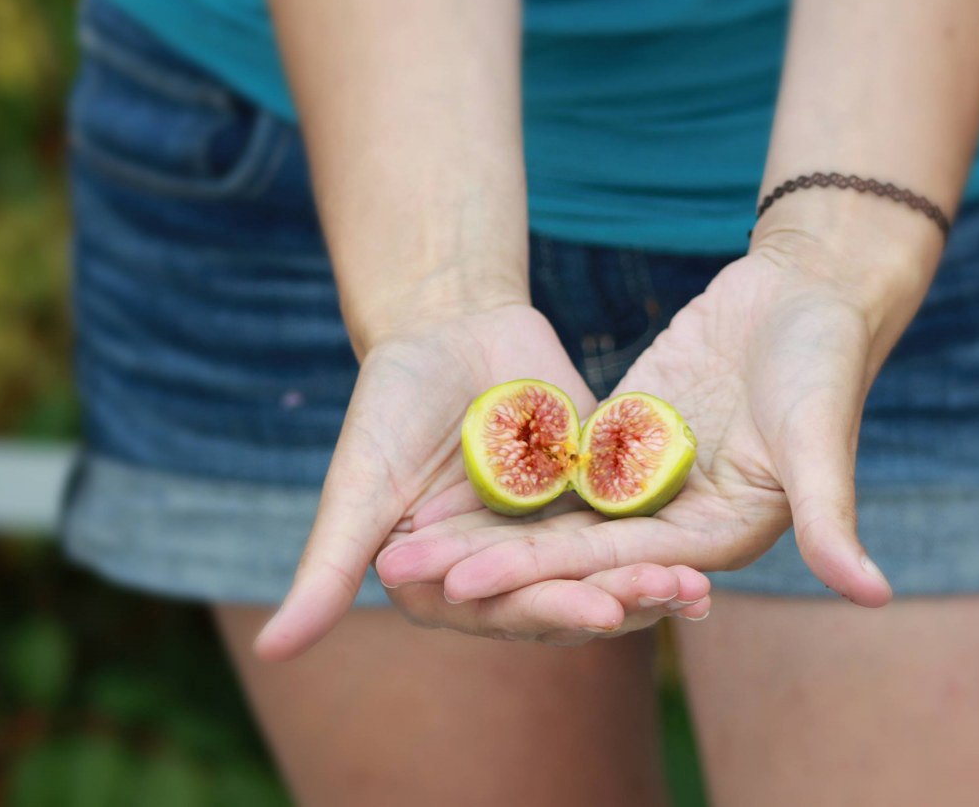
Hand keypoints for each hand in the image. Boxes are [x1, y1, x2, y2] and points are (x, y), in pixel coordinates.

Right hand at [253, 303, 709, 658]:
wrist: (448, 326)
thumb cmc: (388, 404)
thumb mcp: (359, 486)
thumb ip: (327, 569)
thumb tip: (272, 652)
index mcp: (449, 584)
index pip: (504, 612)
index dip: (551, 612)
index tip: (599, 613)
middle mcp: (504, 572)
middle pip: (567, 597)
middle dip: (620, 598)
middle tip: (676, 596)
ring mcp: (551, 536)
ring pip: (606, 569)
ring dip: (652, 579)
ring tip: (698, 584)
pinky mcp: (591, 498)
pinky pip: (633, 523)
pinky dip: (665, 534)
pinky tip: (706, 542)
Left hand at [377, 232, 933, 608]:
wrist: (808, 289)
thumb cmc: (824, 360)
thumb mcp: (818, 436)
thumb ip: (831, 517)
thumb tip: (874, 598)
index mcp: (719, 538)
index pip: (616, 567)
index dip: (539, 576)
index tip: (464, 582)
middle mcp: (677, 523)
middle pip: (569, 552)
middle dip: (488, 563)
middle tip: (400, 570)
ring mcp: (646, 481)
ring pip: (552, 515)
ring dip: (482, 529)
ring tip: (401, 540)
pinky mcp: (624, 439)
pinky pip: (558, 464)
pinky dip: (504, 477)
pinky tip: (437, 481)